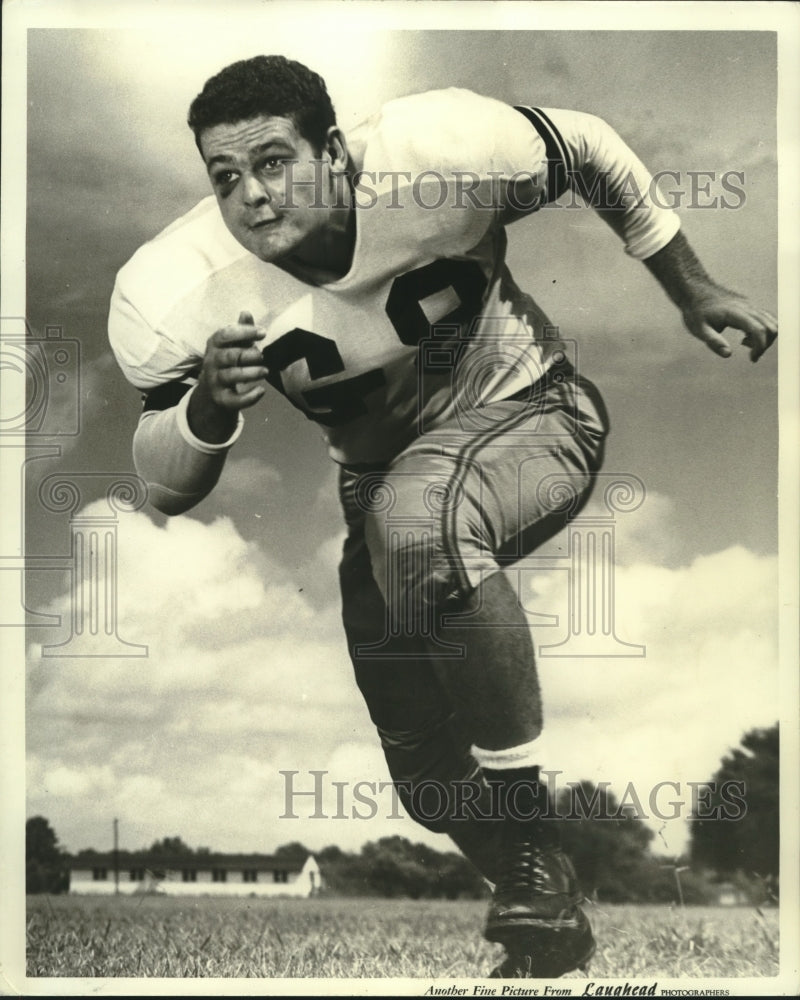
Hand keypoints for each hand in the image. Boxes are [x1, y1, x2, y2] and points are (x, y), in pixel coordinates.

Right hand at [189, 311, 267, 442]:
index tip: (264, 332)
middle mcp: (212, 362)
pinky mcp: (221, 399)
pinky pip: (234, 400)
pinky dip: (249, 397)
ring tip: (266, 371)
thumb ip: (241, 331)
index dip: (244, 332)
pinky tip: (261, 391)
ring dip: (251, 373)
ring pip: (232, 376)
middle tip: (262, 356)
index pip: (225, 335)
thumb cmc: (228, 361)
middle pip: (230, 356)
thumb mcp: (233, 344)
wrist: (213, 391)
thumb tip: (246, 312)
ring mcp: (215, 381)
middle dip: (249, 355)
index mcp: (214, 344)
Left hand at [681, 286, 777, 361]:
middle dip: (766, 344)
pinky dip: (763, 331)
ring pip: (772, 322)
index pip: (759, 330)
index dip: (760, 346)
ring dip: (766, 338)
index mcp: (736, 313)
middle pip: (771, 326)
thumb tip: (728, 354)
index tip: (751, 358)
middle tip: (751, 355)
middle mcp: (747, 307)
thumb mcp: (699, 329)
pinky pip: (766, 319)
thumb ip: (713, 341)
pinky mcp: (750, 307)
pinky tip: (745, 337)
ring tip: (745, 343)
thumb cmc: (696, 312)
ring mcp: (750, 306)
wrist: (696, 291)